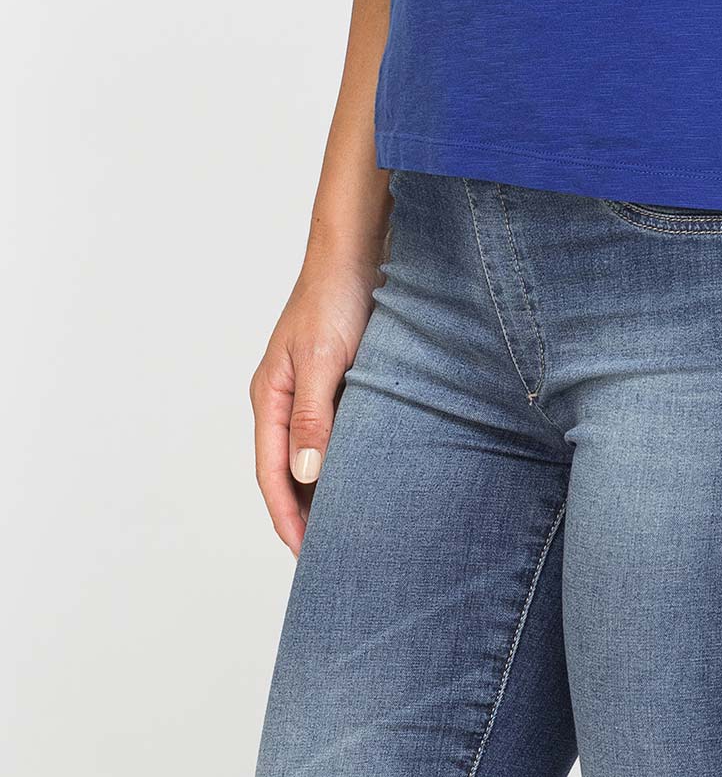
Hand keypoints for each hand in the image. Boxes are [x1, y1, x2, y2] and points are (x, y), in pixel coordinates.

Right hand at [249, 259, 379, 554]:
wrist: (355, 250)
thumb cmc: (335, 298)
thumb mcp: (324, 359)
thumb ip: (314, 416)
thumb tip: (304, 475)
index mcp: (270, 398)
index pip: (272, 475)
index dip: (287, 519)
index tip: (308, 557)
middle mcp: (284, 400)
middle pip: (287, 473)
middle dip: (303, 515)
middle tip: (330, 556)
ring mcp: (307, 391)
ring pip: (310, 455)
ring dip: (324, 489)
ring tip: (349, 527)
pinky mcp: (334, 381)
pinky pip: (332, 434)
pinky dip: (341, 460)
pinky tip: (364, 476)